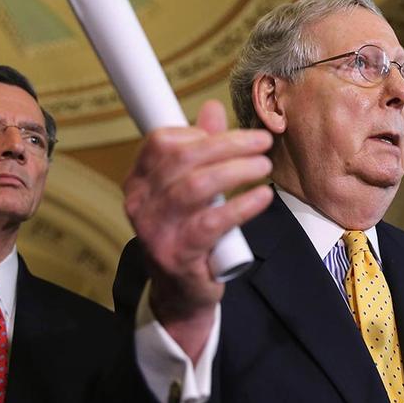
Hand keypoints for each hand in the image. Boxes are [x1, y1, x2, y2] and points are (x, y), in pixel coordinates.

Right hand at [124, 100, 272, 358]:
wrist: (181, 295)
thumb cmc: (190, 234)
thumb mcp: (191, 190)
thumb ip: (201, 148)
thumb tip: (212, 107)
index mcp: (139, 182)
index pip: (162, 142)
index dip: (200, 133)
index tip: (234, 136)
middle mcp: (141, 204)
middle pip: (183, 159)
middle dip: (229, 144)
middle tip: (262, 143)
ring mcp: (156, 230)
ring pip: (197, 187)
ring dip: (237, 170)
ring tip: (264, 166)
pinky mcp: (179, 254)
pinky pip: (212, 223)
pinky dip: (242, 206)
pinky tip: (262, 196)